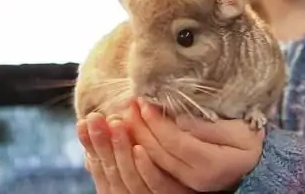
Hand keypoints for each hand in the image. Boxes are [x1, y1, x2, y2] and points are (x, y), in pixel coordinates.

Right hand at [77, 110, 192, 193]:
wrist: (221, 174)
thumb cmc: (187, 164)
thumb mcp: (151, 159)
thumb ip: (130, 149)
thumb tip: (109, 127)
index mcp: (127, 188)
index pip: (103, 168)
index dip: (92, 146)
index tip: (82, 122)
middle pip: (114, 172)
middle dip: (102, 145)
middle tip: (95, 118)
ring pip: (131, 178)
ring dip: (121, 150)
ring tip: (117, 124)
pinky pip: (158, 186)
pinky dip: (146, 168)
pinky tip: (139, 149)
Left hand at [131, 98, 264, 191]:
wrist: (260, 164)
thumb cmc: (251, 141)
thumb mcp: (238, 130)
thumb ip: (207, 126)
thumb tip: (178, 118)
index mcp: (211, 163)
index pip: (175, 141)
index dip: (156, 122)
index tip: (144, 102)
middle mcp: (196, 178)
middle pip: (159, 153)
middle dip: (141, 127)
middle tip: (129, 105)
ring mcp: (189, 183)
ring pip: (155, 162)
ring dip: (138, 138)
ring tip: (127, 118)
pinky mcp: (184, 183)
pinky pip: (158, 168)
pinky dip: (143, 152)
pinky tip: (136, 137)